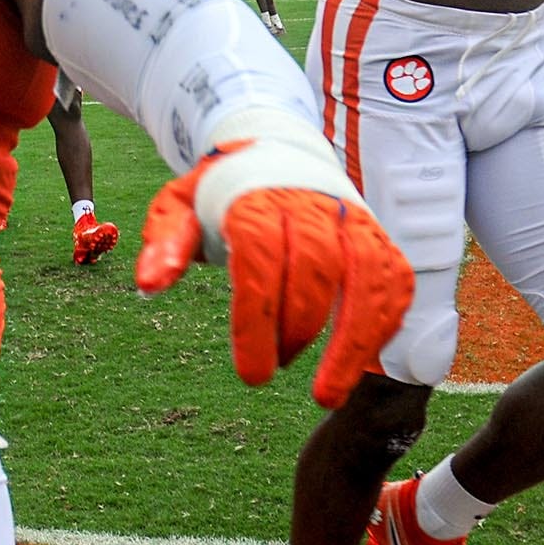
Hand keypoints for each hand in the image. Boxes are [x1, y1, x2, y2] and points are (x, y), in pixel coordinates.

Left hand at [135, 110, 412, 408]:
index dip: (256, 318)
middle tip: (273, 369)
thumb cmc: (223, 193)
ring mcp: (350, 218)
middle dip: (298, 329)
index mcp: (255, 198)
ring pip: (368, 274)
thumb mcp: (178, 207)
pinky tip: (360, 361)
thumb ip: (165, 243)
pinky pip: (394, 278)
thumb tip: (149, 284)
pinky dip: (384, 323)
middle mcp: (310, 204)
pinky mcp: (377, 235)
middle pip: (316, 265)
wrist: (274, 151)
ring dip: (354, 341)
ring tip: (329, 393)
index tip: (251, 372)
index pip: (260, 255)